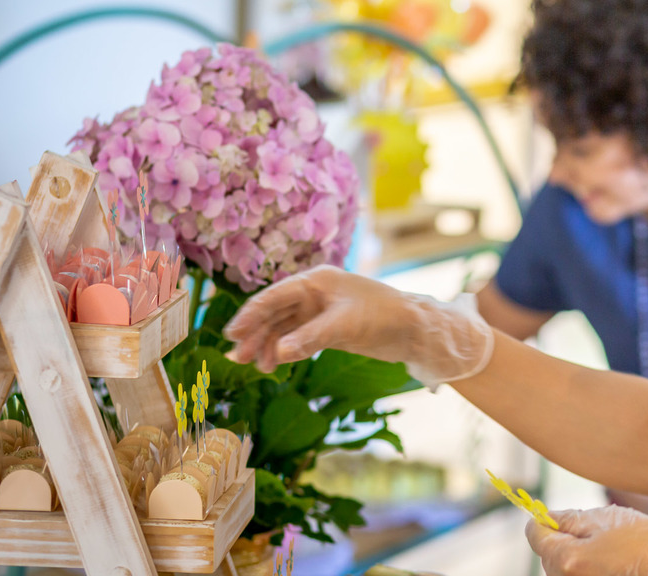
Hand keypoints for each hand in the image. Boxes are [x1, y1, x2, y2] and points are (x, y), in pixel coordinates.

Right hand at [222, 265, 493, 387]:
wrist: (415, 329)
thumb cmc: (384, 316)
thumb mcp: (345, 326)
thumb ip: (309, 338)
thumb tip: (276, 353)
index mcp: (316, 281)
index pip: (274, 296)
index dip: (250, 314)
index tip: (231, 333)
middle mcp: (315, 293)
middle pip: (275, 312)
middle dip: (256, 334)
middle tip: (237, 357)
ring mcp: (321, 311)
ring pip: (284, 327)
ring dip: (269, 345)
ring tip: (256, 367)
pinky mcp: (330, 329)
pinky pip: (299, 338)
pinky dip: (286, 350)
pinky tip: (275, 364)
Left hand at [526, 506, 647, 575]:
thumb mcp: (610, 519)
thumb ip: (571, 518)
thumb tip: (545, 516)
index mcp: (567, 560)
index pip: (535, 533)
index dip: (546, 520)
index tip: (560, 516)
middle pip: (549, 556)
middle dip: (565, 542)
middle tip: (601, 535)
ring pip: (565, 571)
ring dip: (579, 560)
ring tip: (615, 554)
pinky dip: (593, 572)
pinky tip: (619, 568)